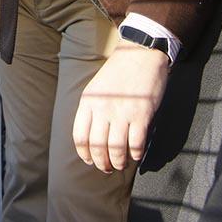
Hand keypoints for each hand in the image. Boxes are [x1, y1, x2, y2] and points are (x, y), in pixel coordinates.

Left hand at [73, 42, 169, 172]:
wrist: (141, 53)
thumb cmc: (118, 71)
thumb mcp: (96, 88)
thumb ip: (92, 110)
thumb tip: (92, 137)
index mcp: (88, 102)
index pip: (80, 137)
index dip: (85, 154)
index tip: (90, 160)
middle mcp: (103, 109)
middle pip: (97, 147)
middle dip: (102, 163)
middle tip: (107, 168)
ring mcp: (122, 113)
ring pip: (116, 150)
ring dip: (118, 162)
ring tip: (121, 165)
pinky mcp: (142, 114)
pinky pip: (137, 143)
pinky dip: (136, 154)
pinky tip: (136, 154)